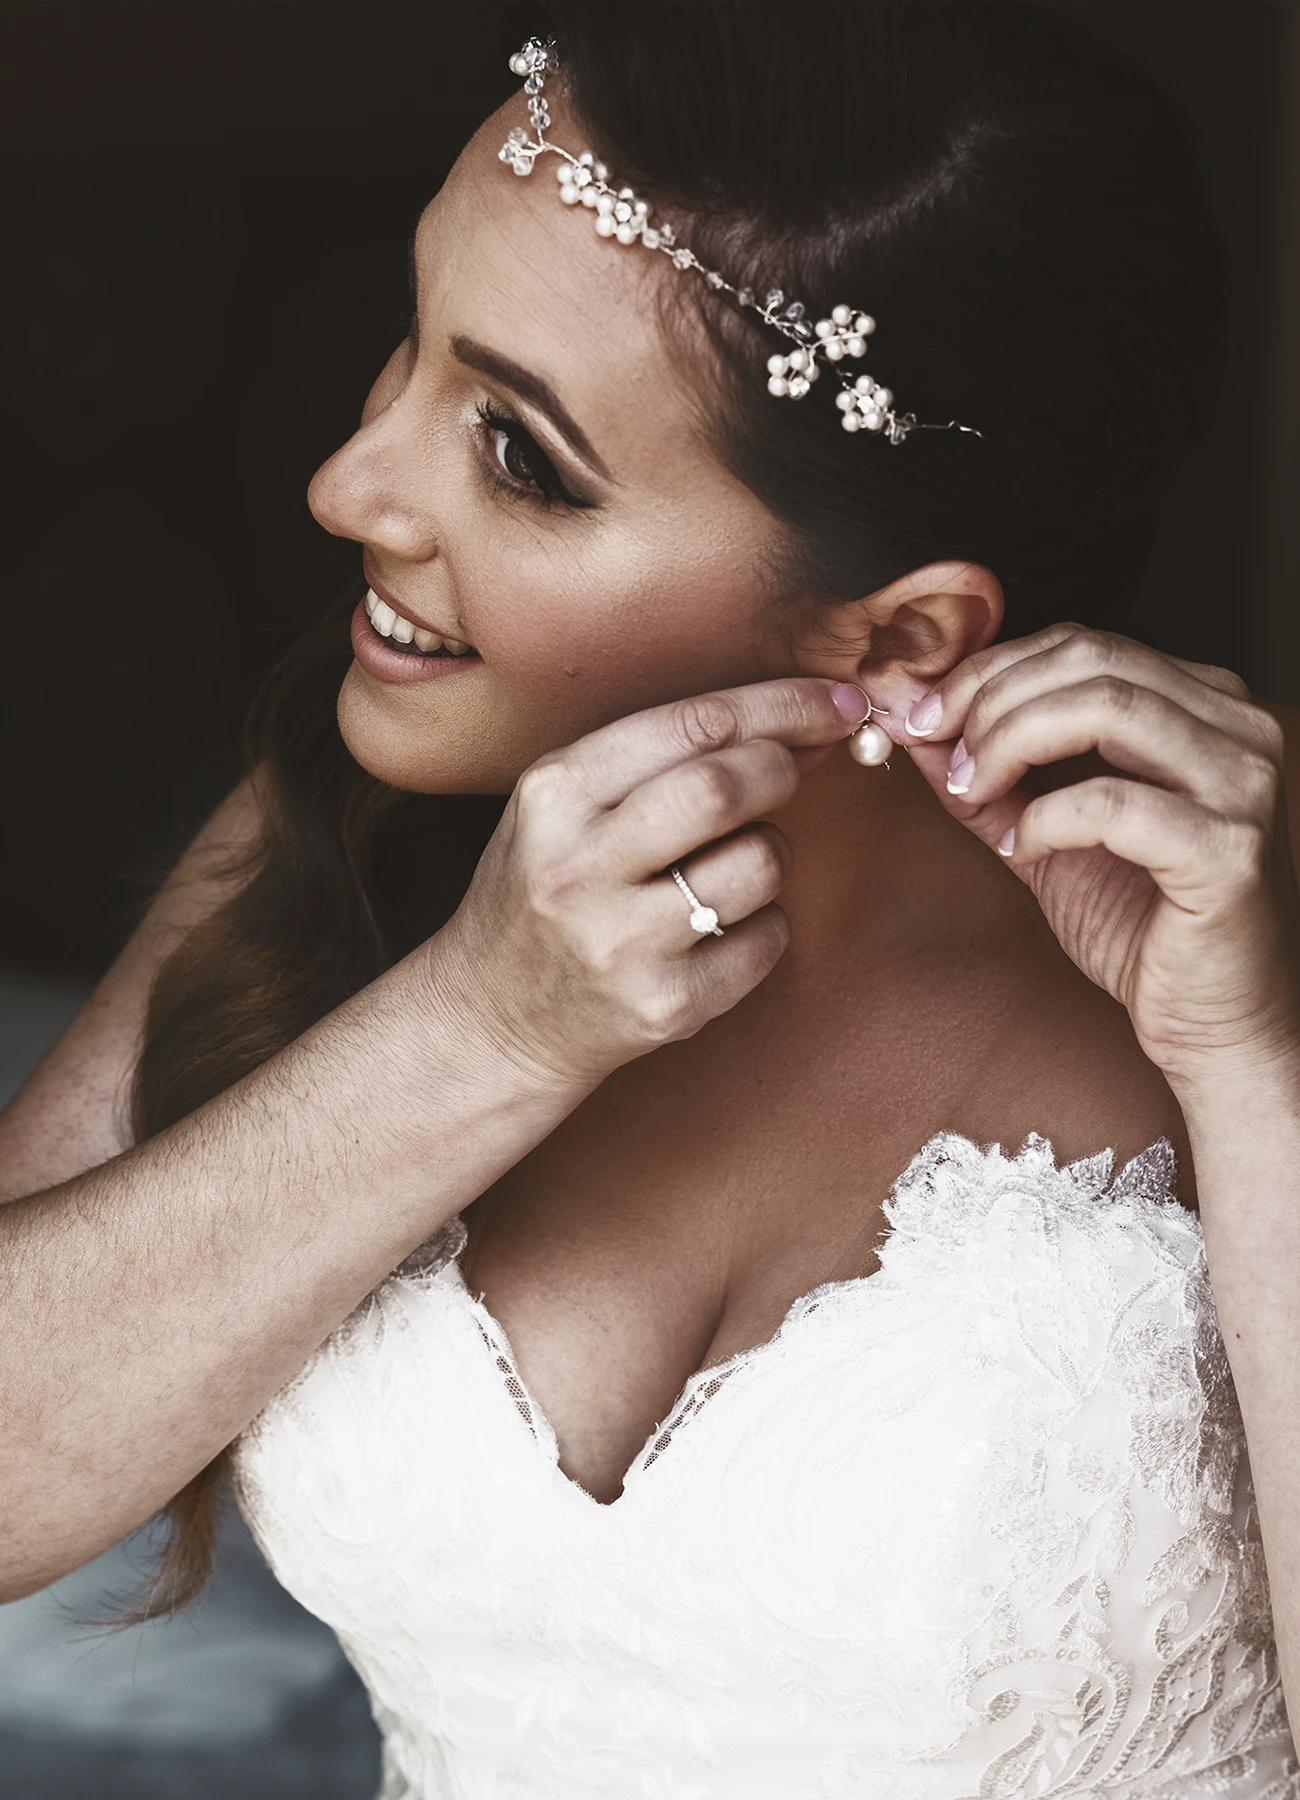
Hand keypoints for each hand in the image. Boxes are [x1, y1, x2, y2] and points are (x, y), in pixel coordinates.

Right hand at [432, 678, 866, 1088]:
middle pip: (724, 788)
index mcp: (555, 793)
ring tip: (730, 866)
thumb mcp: (568, 806)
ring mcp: (620, 942)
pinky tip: (719, 931)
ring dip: (770, 854)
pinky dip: (765, 927)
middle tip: (795, 770)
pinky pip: (766, 942)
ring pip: (758, 865)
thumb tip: (805, 730)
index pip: (692, 724)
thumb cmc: (547, 890)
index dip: (783, 705)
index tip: (837, 702)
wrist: (492, 1019)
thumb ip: (667, 760)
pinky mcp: (662, 1005)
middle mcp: (579, 865)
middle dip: (782, 768)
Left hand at [903, 624, 1299, 1084]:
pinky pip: (1113, 803)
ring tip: (974, 791)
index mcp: (1203, 706)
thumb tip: (910, 722)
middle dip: (989, 698)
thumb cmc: (1145, 929)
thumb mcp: (1044, 837)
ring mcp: (1242, 784)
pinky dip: (1047, 818)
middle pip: (1090, 659)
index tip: (921, 712)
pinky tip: (1023, 847)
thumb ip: (987, 778)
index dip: (989, 668)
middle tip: (932, 743)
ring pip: (1105, 707)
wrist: (1214, 1025)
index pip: (1082, 643)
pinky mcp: (1228, 850)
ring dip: (1011, 741)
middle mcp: (1236, 728)